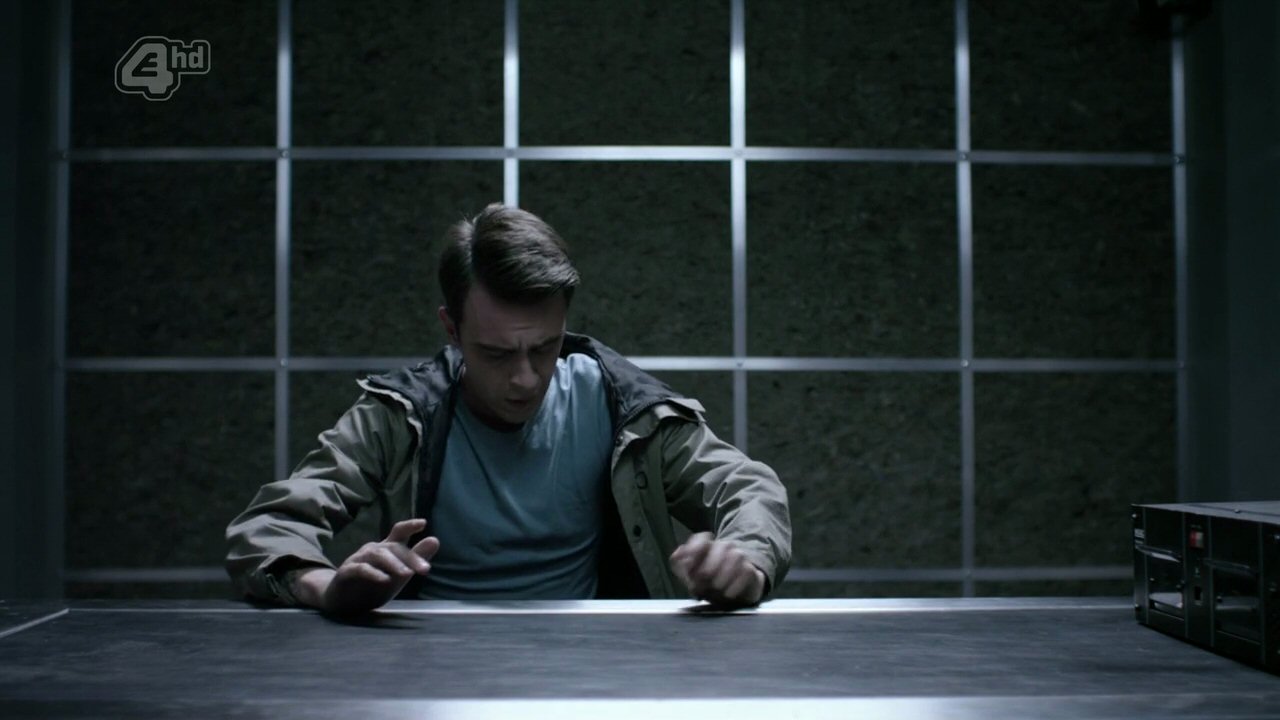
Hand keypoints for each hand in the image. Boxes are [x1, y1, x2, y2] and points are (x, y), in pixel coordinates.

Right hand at [319, 519, 439, 614]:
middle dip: (410, 557)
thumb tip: (435, 540)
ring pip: (377, 555)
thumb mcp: (399, 574)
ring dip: (393, 564)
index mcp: (386, 549)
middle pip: (393, 547)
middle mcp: (373, 550)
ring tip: (406, 574)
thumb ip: (415, 558)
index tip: (423, 523)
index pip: (398, 532)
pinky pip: (360, 569)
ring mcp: (358, 560)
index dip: (409, 526)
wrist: (342, 600)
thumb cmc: (373, 585)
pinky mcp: (346, 572)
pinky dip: (373, 573)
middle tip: (425, 569)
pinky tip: (384, 580)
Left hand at [668, 532, 765, 606]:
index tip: (689, 566)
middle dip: (708, 568)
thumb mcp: (689, 575)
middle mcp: (724, 547)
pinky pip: (745, 572)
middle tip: (701, 585)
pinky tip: (727, 594)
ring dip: (722, 577)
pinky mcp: (751, 570)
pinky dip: (735, 586)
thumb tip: (679, 553)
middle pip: (719, 547)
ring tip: (715, 591)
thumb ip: (679, 564)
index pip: (701, 538)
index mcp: (706, 546)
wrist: (734, 593)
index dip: (694, 549)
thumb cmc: (708, 582)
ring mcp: (739, 556)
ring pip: (734, 557)